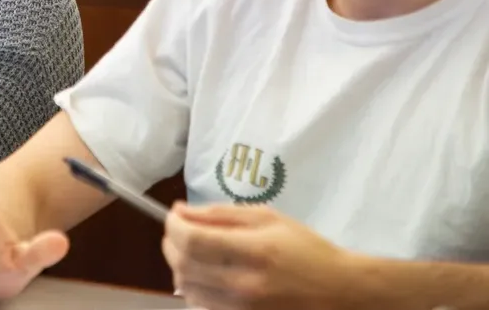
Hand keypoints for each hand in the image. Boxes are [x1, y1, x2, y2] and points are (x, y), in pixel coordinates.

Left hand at [164, 203, 354, 309]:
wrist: (341, 292)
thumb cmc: (306, 249)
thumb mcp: (268, 219)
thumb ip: (220, 214)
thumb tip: (180, 212)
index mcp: (253, 252)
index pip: (191, 240)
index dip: (173, 225)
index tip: (174, 215)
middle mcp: (244, 285)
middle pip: (182, 266)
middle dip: (170, 244)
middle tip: (178, 231)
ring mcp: (242, 309)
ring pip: (187, 289)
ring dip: (178, 266)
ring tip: (190, 251)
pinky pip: (202, 305)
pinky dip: (194, 287)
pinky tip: (204, 273)